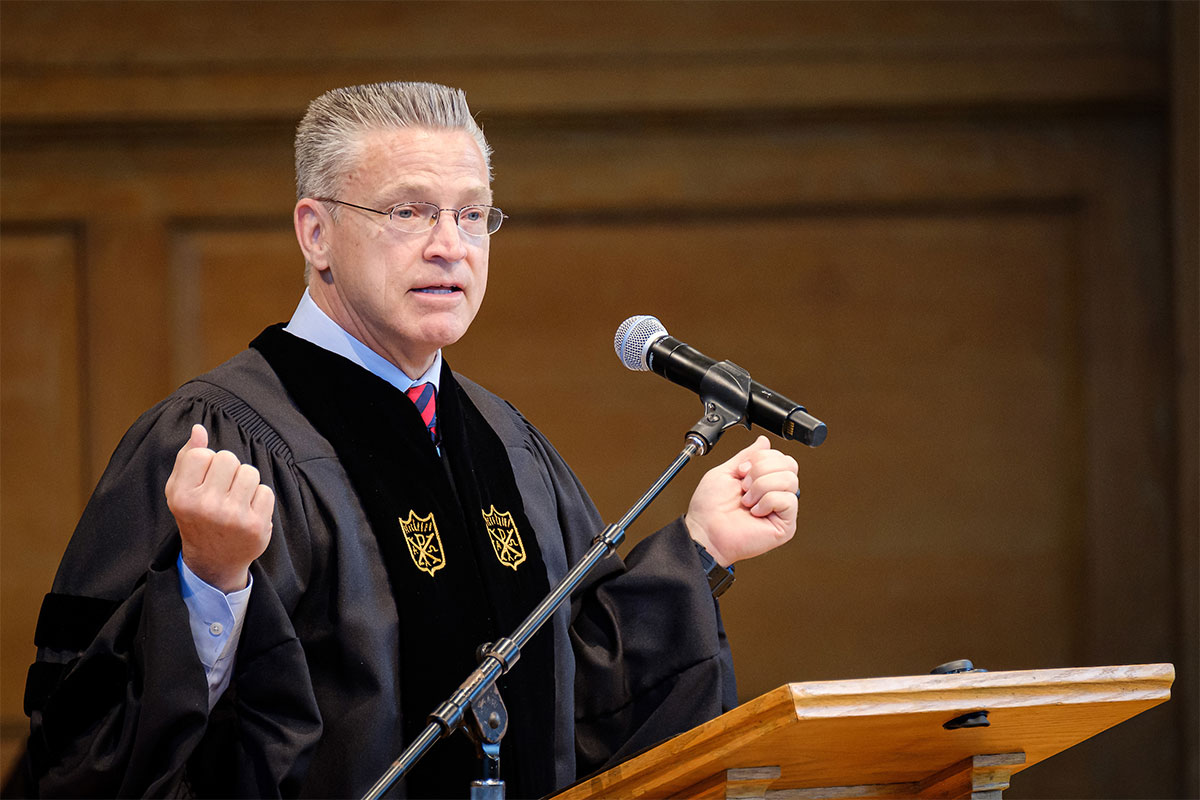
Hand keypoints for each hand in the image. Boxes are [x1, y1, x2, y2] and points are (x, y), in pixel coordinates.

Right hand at [165, 424, 273, 592]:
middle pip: (228, 458)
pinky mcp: (255, 524)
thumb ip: (187, 457)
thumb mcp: (180, 490)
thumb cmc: (197, 517)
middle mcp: (205, 506)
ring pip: (249, 471)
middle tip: (222, 490)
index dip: (207, 462)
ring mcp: (232, 516)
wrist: (214, 560)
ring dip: (245, 482)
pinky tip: (248, 511)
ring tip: (236, 499)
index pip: (201, 453)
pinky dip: (259, 498)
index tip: (205, 480)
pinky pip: (265, 490)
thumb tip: (199, 429)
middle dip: (228, 469)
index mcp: (181, 496)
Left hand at [684, 435, 798, 566]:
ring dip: (761, 486)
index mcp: (764, 480)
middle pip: (789, 464)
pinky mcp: (786, 525)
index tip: (741, 472)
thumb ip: (747, 455)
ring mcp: (781, 509)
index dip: (760, 459)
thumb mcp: (727, 471)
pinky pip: (788, 499)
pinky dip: (767, 502)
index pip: (781, 457)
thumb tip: (764, 441)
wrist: (705, 530)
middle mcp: (775, 493)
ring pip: (789, 480)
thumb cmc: (710, 507)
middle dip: (761, 470)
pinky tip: (755, 512)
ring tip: (747, 501)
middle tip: (744, 486)